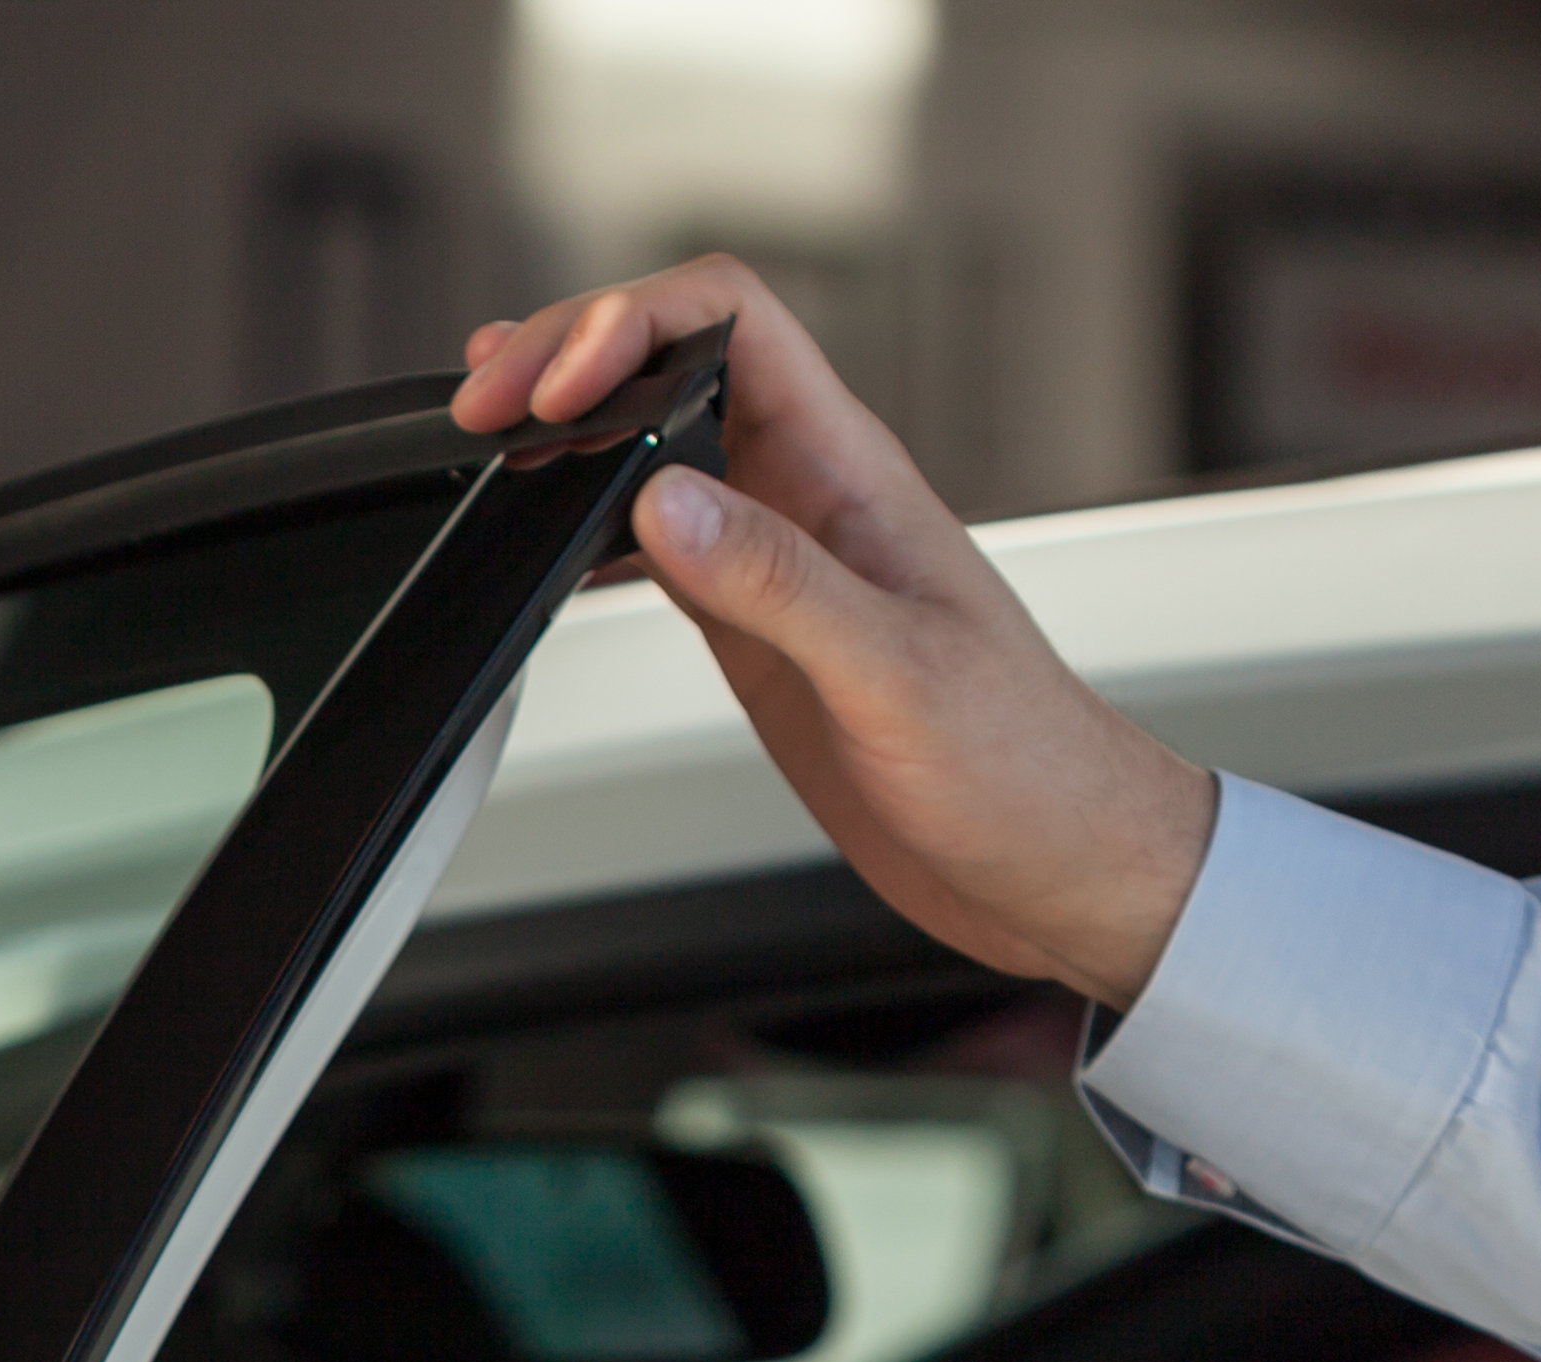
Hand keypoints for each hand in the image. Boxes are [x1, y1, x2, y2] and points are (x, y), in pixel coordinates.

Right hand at [452, 256, 1218, 1008]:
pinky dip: (588, 530)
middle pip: (674, 361)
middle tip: (484, 403)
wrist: (1056, 860)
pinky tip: (547, 542)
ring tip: (488, 437)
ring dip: (571, 431)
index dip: (628, 322)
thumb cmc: (1022, 764)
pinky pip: (657, 546)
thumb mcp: (896, 673)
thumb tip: (665, 499)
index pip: (730, 322)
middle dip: (569, 357)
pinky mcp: (760, 630)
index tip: (554, 384)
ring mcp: (780, 560)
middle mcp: (810, 498)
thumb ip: (778, 582)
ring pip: (656, 446)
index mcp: (852, 474)